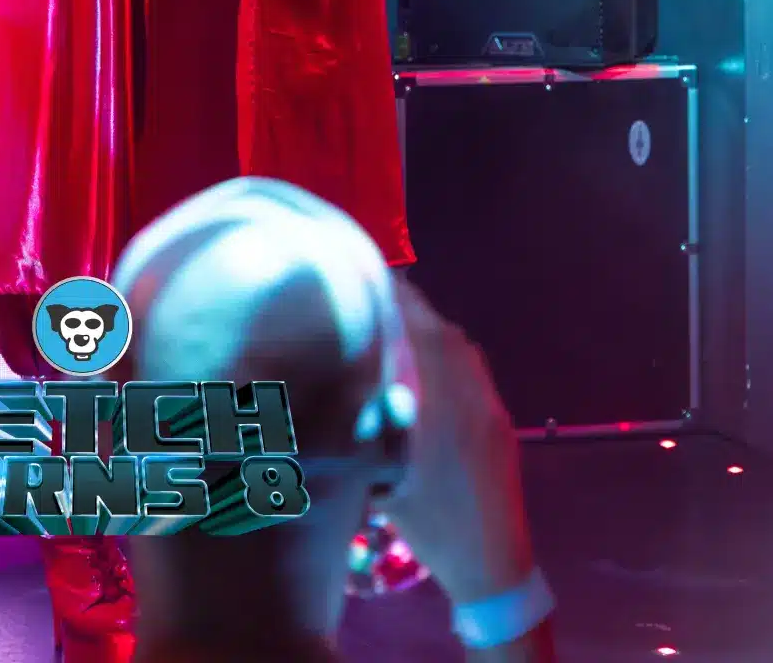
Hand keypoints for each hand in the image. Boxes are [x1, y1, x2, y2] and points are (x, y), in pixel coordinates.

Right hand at [382, 282, 535, 610]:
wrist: (493, 565)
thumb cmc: (432, 525)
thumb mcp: (386, 477)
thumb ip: (370, 424)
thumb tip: (342, 384)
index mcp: (443, 401)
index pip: (419, 327)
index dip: (394, 297)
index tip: (365, 278)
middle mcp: (472, 392)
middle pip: (442, 330)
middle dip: (409, 309)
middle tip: (372, 300)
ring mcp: (491, 405)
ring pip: (461, 348)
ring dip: (430, 331)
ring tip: (395, 329)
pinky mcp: (500, 420)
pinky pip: (473, 370)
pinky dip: (448, 355)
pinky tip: (425, 369)